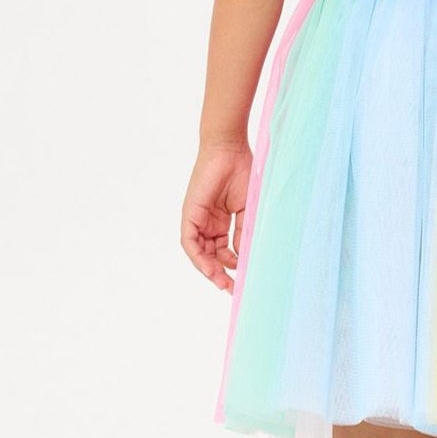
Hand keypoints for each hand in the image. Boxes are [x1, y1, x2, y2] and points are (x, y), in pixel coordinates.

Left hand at [181, 141, 253, 291]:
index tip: (242, 279)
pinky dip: (198, 257)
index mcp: (222, 221)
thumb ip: (244, 231)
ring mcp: (198, 218)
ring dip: (209, 269)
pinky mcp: (190, 214)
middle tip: (232, 288)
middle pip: (211, 255)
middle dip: (220, 273)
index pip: (224, 250)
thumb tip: (244, 255)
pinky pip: (189, 242)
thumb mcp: (247, 209)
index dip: (232, 266)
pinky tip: (209, 268)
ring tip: (223, 282)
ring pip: (199, 252)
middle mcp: (208, 222)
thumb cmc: (243, 172)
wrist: (230, 149)